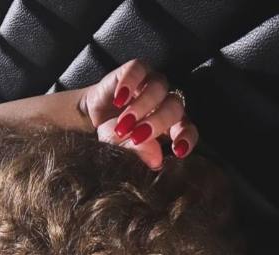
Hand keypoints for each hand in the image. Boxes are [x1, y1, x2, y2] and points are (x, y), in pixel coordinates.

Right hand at [80, 59, 197, 168]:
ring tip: (123, 124)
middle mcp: (165, 103)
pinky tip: (119, 100)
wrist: (90, 119)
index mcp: (170, 127)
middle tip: (137, 136)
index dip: (186, 138)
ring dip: (141, 107)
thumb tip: (155, 160)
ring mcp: (151, 84)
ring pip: (159, 87)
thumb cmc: (112, 136)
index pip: (188, 130)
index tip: (178, 150)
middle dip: (157, 122)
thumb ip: (138, 154)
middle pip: (175, 107)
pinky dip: (129, 83)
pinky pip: (138, 69)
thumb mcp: (121, 150)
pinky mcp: (135, 70)